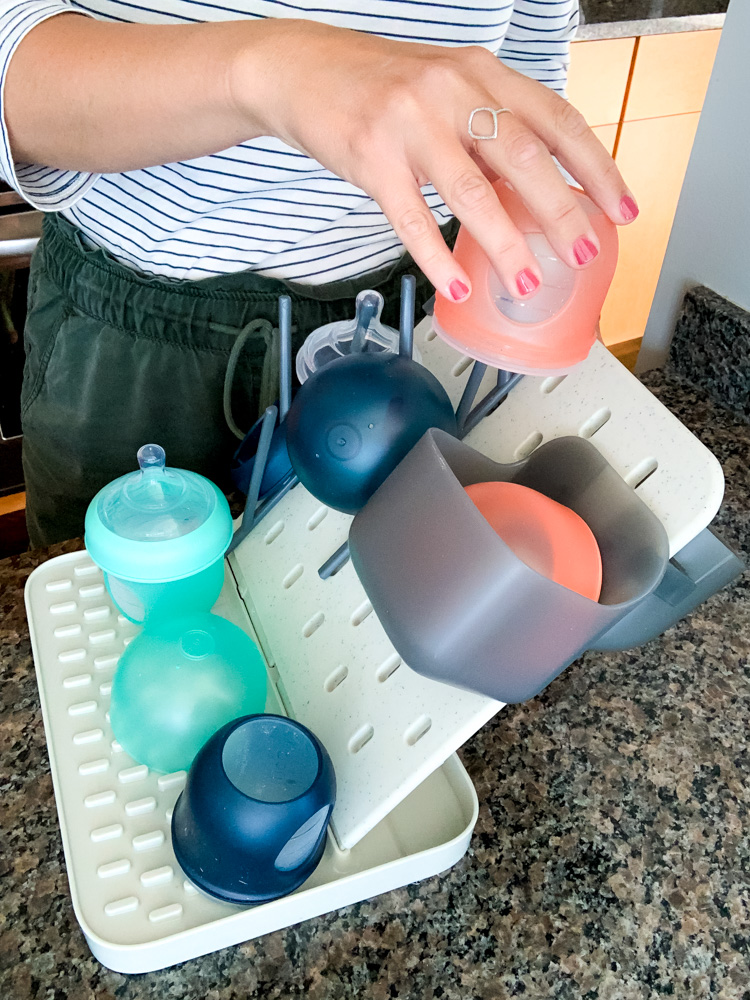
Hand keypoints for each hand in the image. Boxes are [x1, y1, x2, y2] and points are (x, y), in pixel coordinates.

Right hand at [238, 19, 637, 300]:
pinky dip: (435, 256)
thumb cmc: (382, 86)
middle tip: (585, 252)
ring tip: (526, 282)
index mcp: (482, 73)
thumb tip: (538, 191)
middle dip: (561, 212)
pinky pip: (411, 217)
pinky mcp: (371, 157)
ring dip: (506, 244)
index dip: (595, 168)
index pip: (556, 121)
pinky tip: (454, 283)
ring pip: (472, 191)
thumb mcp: (449, 89)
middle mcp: (452, 90)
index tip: (621, 209)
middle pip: (523, 156)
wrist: (302, 69)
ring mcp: (410, 122)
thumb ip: (492, 129)